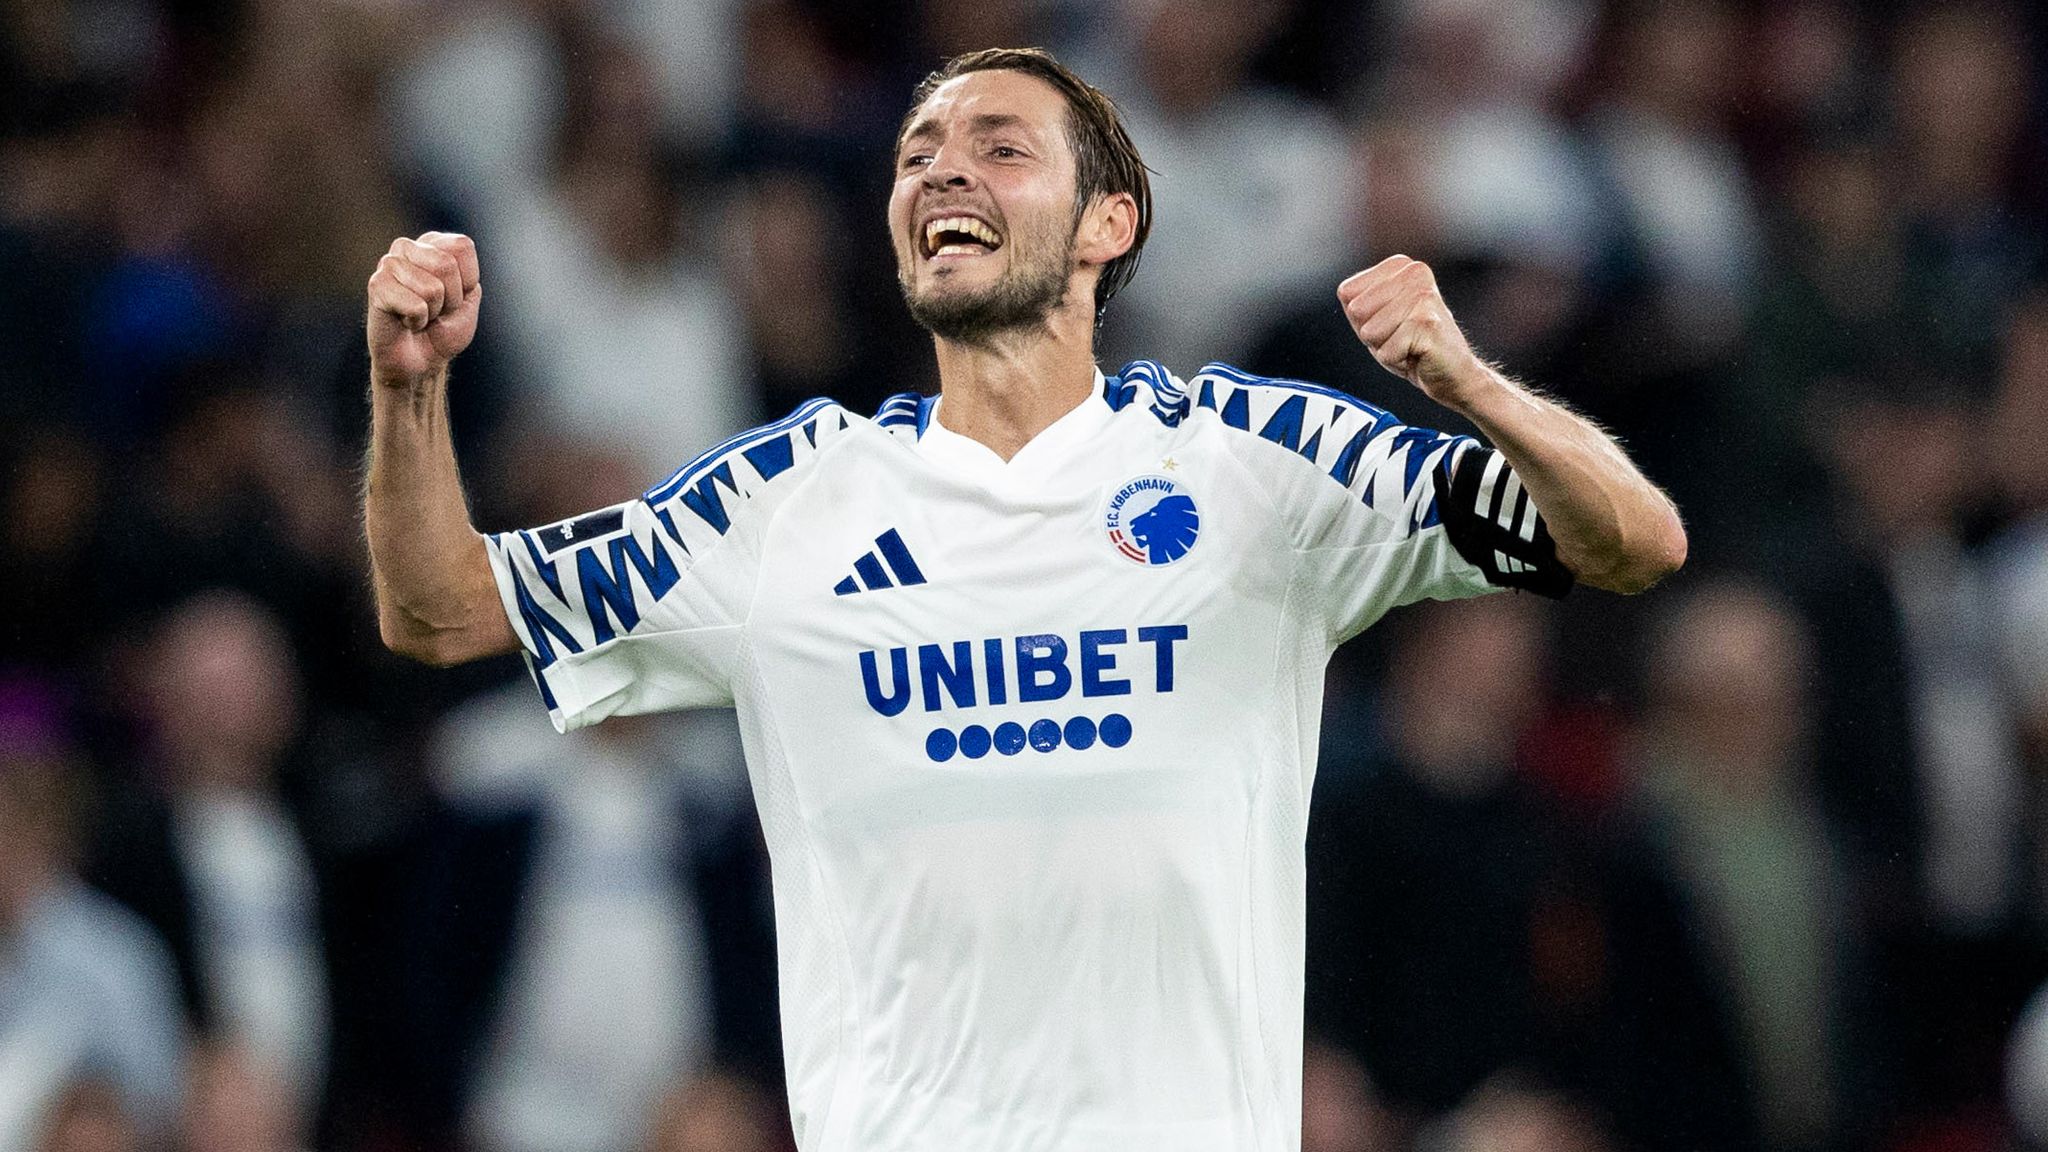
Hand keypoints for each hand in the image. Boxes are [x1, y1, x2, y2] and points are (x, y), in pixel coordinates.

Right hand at [367, 233, 480, 387]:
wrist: (421, 361)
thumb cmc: (444, 329)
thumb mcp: (470, 298)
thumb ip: (467, 273)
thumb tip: (449, 257)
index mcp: (432, 244)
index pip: (462, 246)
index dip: (467, 280)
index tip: (454, 297)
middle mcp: (407, 247)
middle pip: (446, 265)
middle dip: (450, 298)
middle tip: (436, 310)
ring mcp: (388, 264)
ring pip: (432, 288)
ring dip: (433, 312)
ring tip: (421, 316)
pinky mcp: (376, 285)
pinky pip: (415, 305)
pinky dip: (418, 321)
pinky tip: (406, 321)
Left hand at [1338, 255, 1493, 410]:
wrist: (1453, 372)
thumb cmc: (1411, 344)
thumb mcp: (1376, 317)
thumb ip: (1356, 301)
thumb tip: (1345, 292)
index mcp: (1401, 265)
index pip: (1347, 292)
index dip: (1361, 318)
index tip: (1388, 323)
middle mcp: (1414, 272)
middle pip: (1356, 311)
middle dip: (1371, 334)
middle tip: (1400, 337)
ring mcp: (1423, 296)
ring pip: (1369, 332)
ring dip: (1385, 347)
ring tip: (1408, 345)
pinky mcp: (1427, 323)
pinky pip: (1386, 352)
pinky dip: (1396, 361)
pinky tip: (1417, 354)